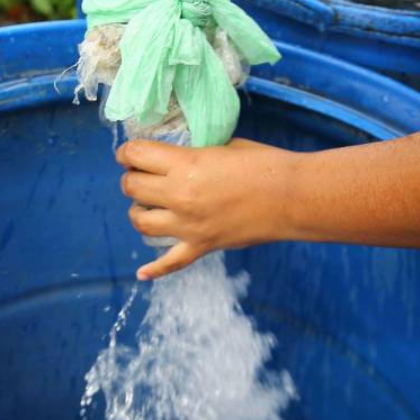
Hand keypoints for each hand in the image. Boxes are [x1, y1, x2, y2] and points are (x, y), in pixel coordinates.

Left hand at [116, 138, 297, 279]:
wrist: (292, 198)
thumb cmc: (265, 164)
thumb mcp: (223, 146)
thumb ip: (194, 154)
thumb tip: (179, 159)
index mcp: (185, 164)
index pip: (136, 155)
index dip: (127, 152)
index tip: (128, 153)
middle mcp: (180, 196)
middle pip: (132, 188)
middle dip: (132, 179)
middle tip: (141, 176)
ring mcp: (188, 226)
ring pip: (141, 222)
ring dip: (138, 211)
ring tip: (147, 206)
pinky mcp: (202, 247)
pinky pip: (170, 263)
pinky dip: (154, 270)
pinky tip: (141, 273)